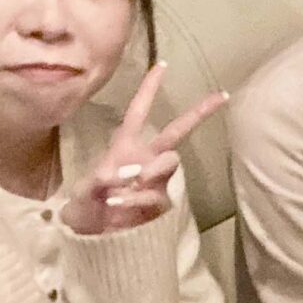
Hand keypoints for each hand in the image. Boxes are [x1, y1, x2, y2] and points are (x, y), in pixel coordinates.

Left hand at [61, 63, 228, 235]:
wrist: (94, 237)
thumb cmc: (86, 206)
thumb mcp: (82, 191)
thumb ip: (96, 182)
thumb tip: (114, 176)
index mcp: (125, 146)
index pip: (139, 111)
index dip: (149, 88)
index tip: (163, 65)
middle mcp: (146, 158)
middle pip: (178, 130)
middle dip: (200, 112)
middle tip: (221, 96)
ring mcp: (157, 179)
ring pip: (170, 160)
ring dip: (150, 169)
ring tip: (126, 185)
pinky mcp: (162, 201)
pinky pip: (157, 193)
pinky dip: (136, 198)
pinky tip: (118, 205)